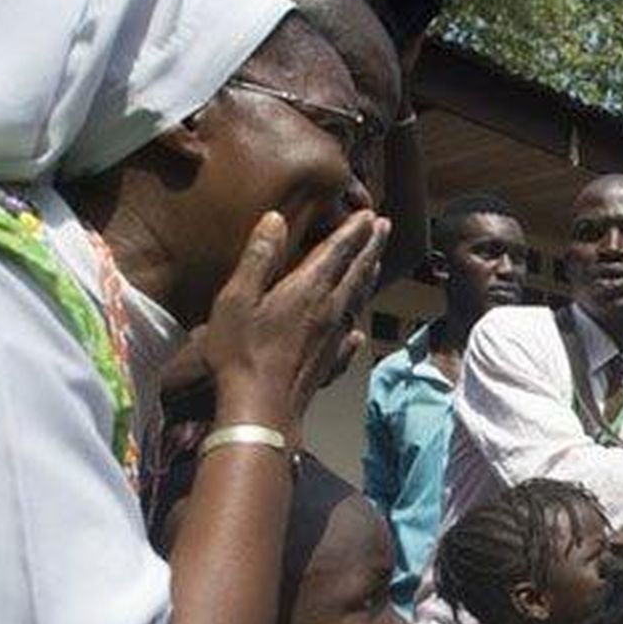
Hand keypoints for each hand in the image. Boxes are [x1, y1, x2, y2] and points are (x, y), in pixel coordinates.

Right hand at [204, 209, 386, 433]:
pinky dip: (354, 328)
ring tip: (375, 264)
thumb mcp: (237, 297)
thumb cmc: (242, 353)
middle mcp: (329, 311)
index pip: (337, 251)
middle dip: (371, 247)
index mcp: (308, 290)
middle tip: (384, 227)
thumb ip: (259, 257)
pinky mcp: (329, 364)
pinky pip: (348, 341)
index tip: (368, 214)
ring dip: (367, 278)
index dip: (353, 231)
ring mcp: (333, 339)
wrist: (260, 409)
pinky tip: (356, 332)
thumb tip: (274, 219)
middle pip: (356, 272)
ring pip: (357, 302)